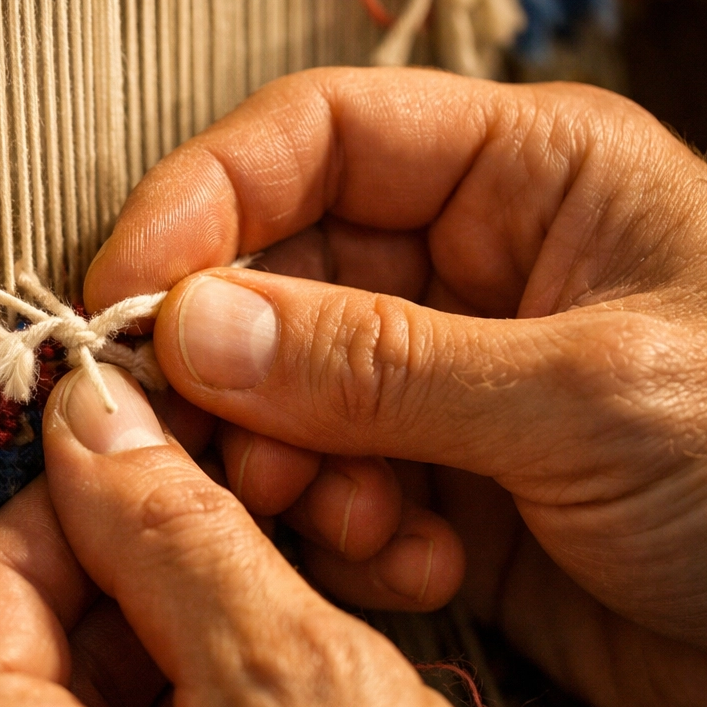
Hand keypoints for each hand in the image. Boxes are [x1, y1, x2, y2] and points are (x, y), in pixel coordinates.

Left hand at [0, 366, 569, 706]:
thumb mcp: (290, 676)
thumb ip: (171, 526)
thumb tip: (92, 407)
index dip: (102, 486)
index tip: (191, 440)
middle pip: (43, 620)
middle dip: (163, 553)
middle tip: (278, 510)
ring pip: (88, 675)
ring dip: (198, 616)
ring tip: (311, 591)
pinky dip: (197, 692)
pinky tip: (289, 680)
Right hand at [84, 68, 706, 706]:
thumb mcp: (583, 393)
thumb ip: (377, 363)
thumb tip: (189, 330)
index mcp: (522, 177)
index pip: (315, 139)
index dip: (204, 201)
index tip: (123, 296)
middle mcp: (467, 270)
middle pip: (279, 281)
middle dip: (235, 369)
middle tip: (211, 446)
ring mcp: (441, 385)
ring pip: (288, 398)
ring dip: (293, 466)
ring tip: (362, 521)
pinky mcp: (435, 488)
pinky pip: (330, 491)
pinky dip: (346, 535)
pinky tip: (419, 568)